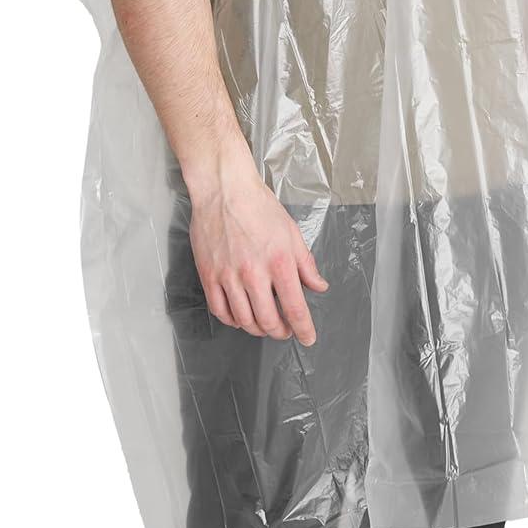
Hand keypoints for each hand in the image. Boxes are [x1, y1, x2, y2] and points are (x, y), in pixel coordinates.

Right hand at [186, 138, 328, 344]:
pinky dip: (232, 320)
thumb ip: (306, 264)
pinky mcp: (209, 275)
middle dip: (280, 332)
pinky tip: (240, 317)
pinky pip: (220, 310)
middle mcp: (254, 274)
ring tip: (264, 325)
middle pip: (268, 321)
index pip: (295, 308)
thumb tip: (318, 286)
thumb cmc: (259, 206)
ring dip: (257, 329)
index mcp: (279, 262)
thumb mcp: (291, 232)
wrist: (224, 189)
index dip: (304, 329)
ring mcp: (229, 276)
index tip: (307, 338)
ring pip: (244, 320)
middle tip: (285, 331)